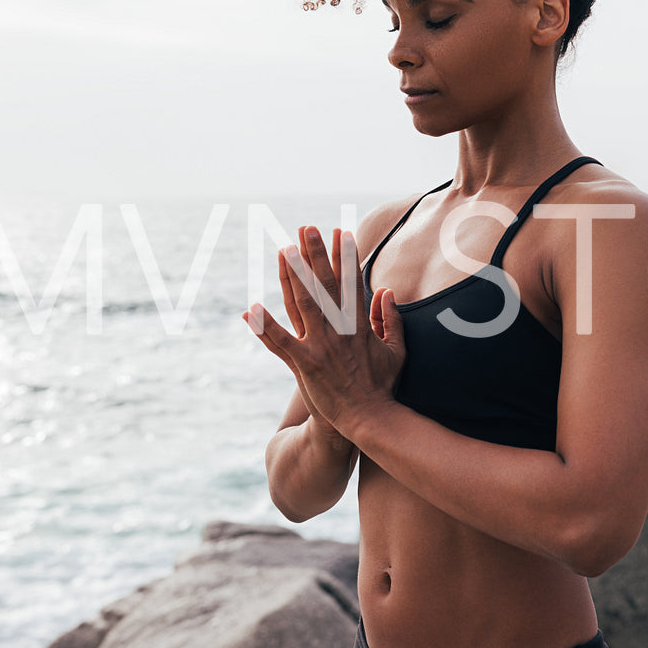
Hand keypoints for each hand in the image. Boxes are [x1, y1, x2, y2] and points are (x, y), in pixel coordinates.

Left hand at [243, 225, 406, 437]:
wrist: (370, 419)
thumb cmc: (383, 386)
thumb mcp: (396, 350)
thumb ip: (391, 319)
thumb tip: (386, 291)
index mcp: (360, 325)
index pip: (351, 282)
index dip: (345, 256)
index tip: (341, 232)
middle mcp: (340, 330)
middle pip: (325, 285)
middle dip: (316, 254)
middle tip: (307, 228)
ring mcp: (321, 346)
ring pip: (303, 303)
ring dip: (293, 276)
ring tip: (284, 250)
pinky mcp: (305, 364)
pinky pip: (280, 342)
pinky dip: (265, 327)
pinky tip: (251, 310)